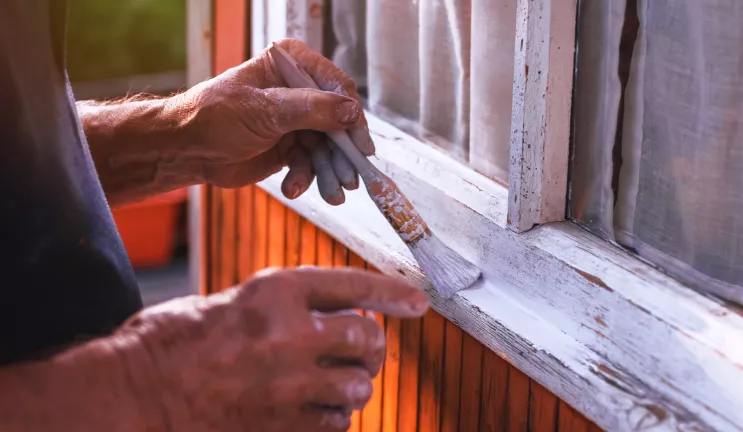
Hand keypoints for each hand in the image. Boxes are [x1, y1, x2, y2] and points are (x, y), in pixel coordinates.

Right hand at [117, 267, 428, 431]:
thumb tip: (332, 317)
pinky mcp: (281, 426)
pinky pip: (334, 425)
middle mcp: (290, 335)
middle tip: (362, 350)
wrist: (133, 394)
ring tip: (331, 383)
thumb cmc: (173, 341)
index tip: (418, 301)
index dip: (392, 292)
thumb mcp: (233, 301)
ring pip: (357, 388)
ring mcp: (287, 385)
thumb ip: (285, 307)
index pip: (353, 285)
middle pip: (366, 339)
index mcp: (275, 292)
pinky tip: (313, 410)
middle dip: (371, 346)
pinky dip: (333, 417)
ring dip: (352, 385)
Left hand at [172, 38, 373, 204]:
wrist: (186, 150)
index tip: (360, 145)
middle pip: (337, 122)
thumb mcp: (266, 110)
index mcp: (291, 65)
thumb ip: (312, 109)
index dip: (352, 117)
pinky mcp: (290, 148)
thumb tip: (352, 111)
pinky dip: (305, 178)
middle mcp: (298, 91)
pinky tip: (292, 188)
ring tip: (332, 195)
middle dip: (341, 153)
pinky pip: (310, 164)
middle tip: (350, 180)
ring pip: (327, 148)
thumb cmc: (215, 116)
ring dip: (328, 172)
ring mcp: (295, 121)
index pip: (336, 87)